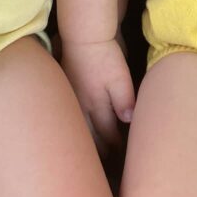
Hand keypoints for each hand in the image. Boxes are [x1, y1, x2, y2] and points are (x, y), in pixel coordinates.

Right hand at [61, 38, 134, 154]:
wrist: (83, 34)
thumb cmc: (104, 55)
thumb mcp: (120, 77)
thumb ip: (124, 100)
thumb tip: (128, 121)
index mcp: (96, 105)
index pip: (107, 134)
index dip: (116, 146)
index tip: (123, 156)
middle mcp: (82, 106)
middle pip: (91, 136)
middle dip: (100, 150)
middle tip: (106, 161)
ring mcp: (72, 97)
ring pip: (80, 126)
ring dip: (87, 139)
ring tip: (92, 151)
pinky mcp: (68, 87)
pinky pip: (73, 113)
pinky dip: (78, 123)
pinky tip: (80, 124)